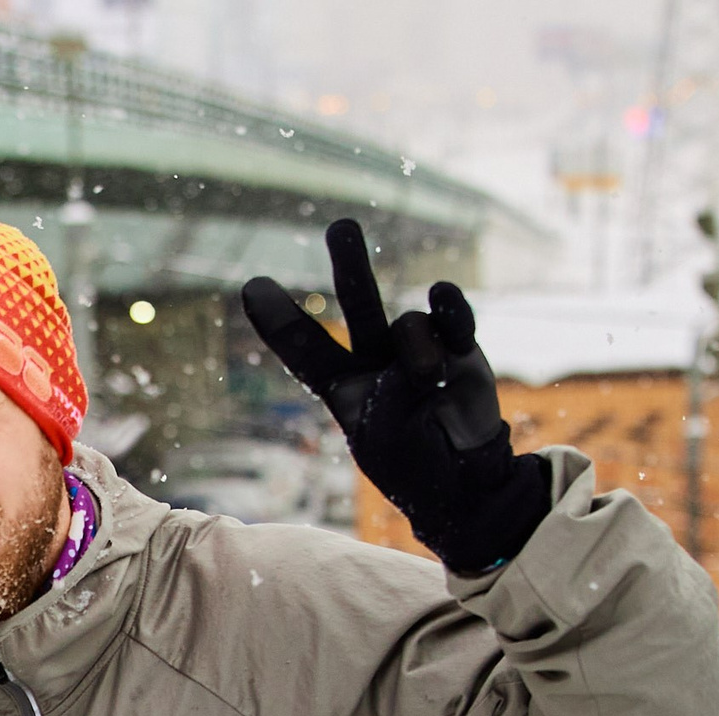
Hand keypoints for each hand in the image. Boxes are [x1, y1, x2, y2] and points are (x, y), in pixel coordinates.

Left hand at [241, 219, 552, 572]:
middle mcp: (379, 363)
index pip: (307, 350)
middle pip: (359, 306)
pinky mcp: (461, 351)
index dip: (281, 321)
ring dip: (414, 347)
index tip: (252, 286)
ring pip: (406, 322)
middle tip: (341, 225)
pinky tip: (441, 295)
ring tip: (427, 379)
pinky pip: (451, 317)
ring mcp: (420, 352)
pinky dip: (448, 307)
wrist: (466, 486)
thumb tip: (414, 339)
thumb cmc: (413, 469)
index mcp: (345, 390)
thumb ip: (388, 388)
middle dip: (351, 265)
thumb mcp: (380, 438)